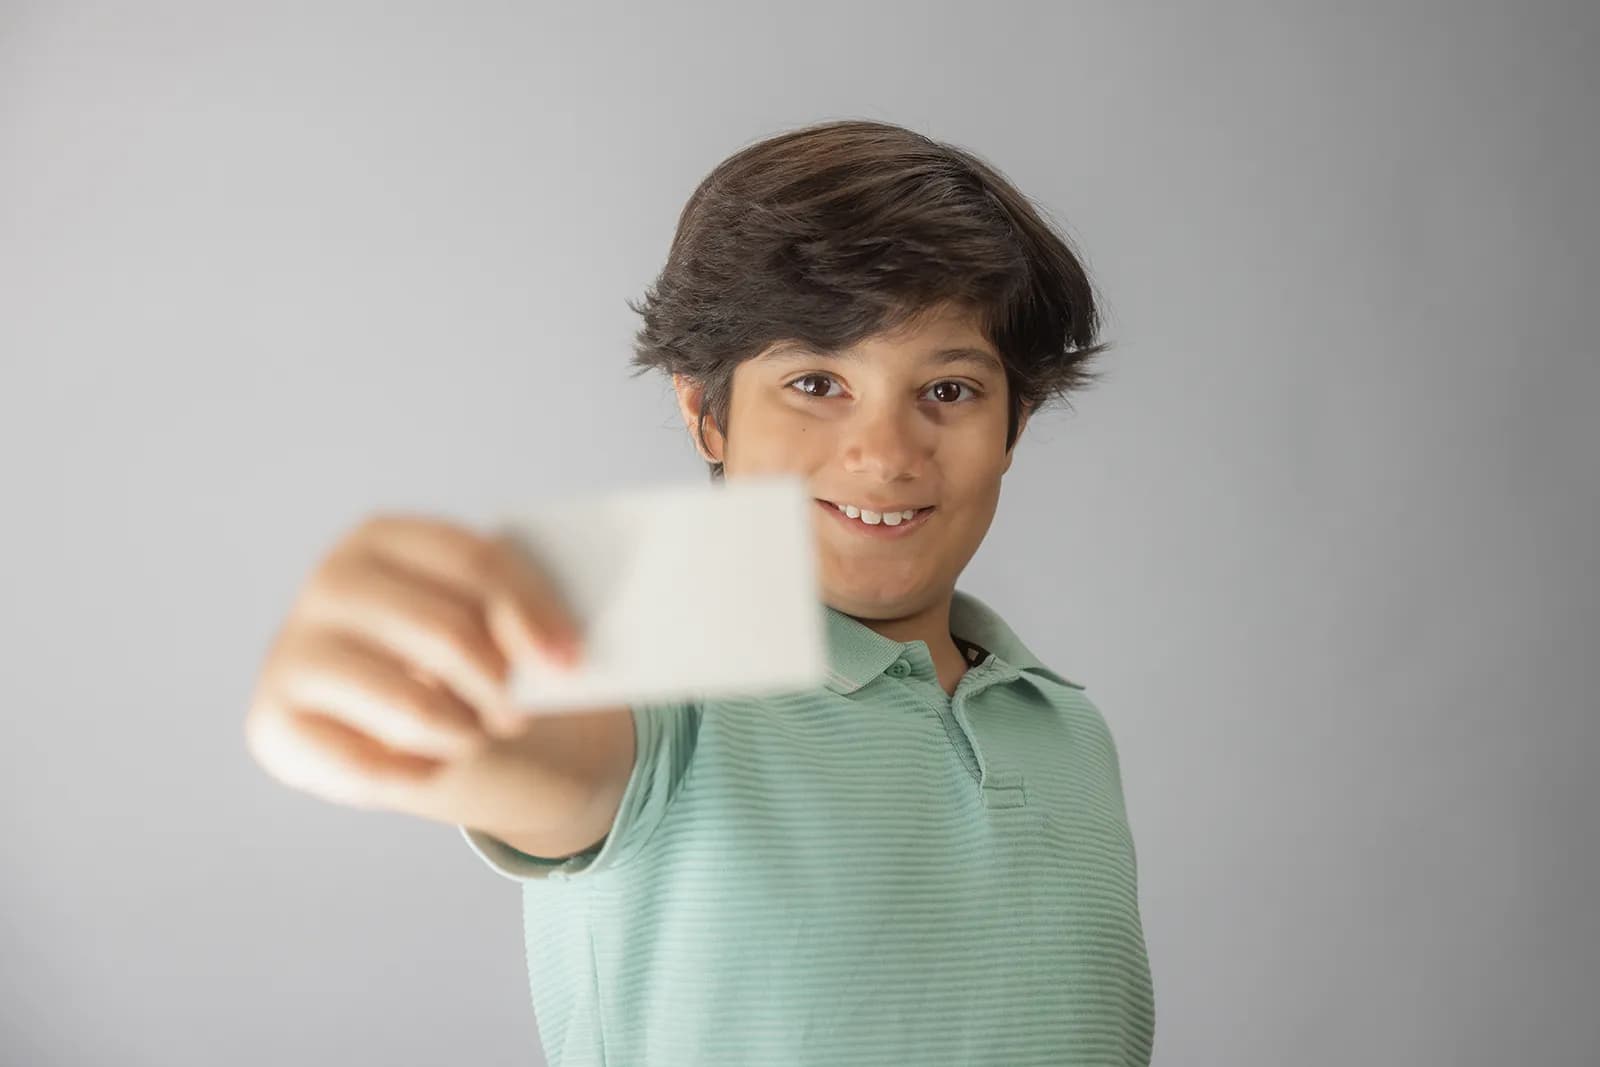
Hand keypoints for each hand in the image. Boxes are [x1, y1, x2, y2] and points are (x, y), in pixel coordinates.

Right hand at [244, 512, 582, 812]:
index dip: (532, 612)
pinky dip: (418, 774)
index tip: (570, 660)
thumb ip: (517, 623)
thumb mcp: (487, 623)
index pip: (475, 563)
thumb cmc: (452, 657)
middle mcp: (331, 583)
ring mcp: (294, 650)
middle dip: (500, 684)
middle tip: (518, 714)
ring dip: (464, 735)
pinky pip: (371, 766)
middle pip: (446, 633)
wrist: (386, 718)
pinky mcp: (274, 721)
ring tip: (474, 735)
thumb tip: (561, 660)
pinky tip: (428, 765)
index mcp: (383, 537)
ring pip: (412, 707)